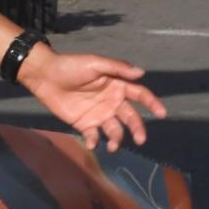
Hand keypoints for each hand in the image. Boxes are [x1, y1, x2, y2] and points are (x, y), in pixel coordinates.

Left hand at [17, 48, 165, 151]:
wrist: (45, 76)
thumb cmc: (71, 66)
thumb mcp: (95, 63)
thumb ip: (117, 68)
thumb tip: (142, 72)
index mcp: (117, 86)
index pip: (140, 95)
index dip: (152, 103)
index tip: (162, 114)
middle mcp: (112, 102)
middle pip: (130, 117)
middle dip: (137, 129)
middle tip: (140, 139)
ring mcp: (99, 114)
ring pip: (115, 130)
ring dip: (116, 139)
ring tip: (113, 146)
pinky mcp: (84, 123)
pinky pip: (94, 136)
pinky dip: (95, 142)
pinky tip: (92, 143)